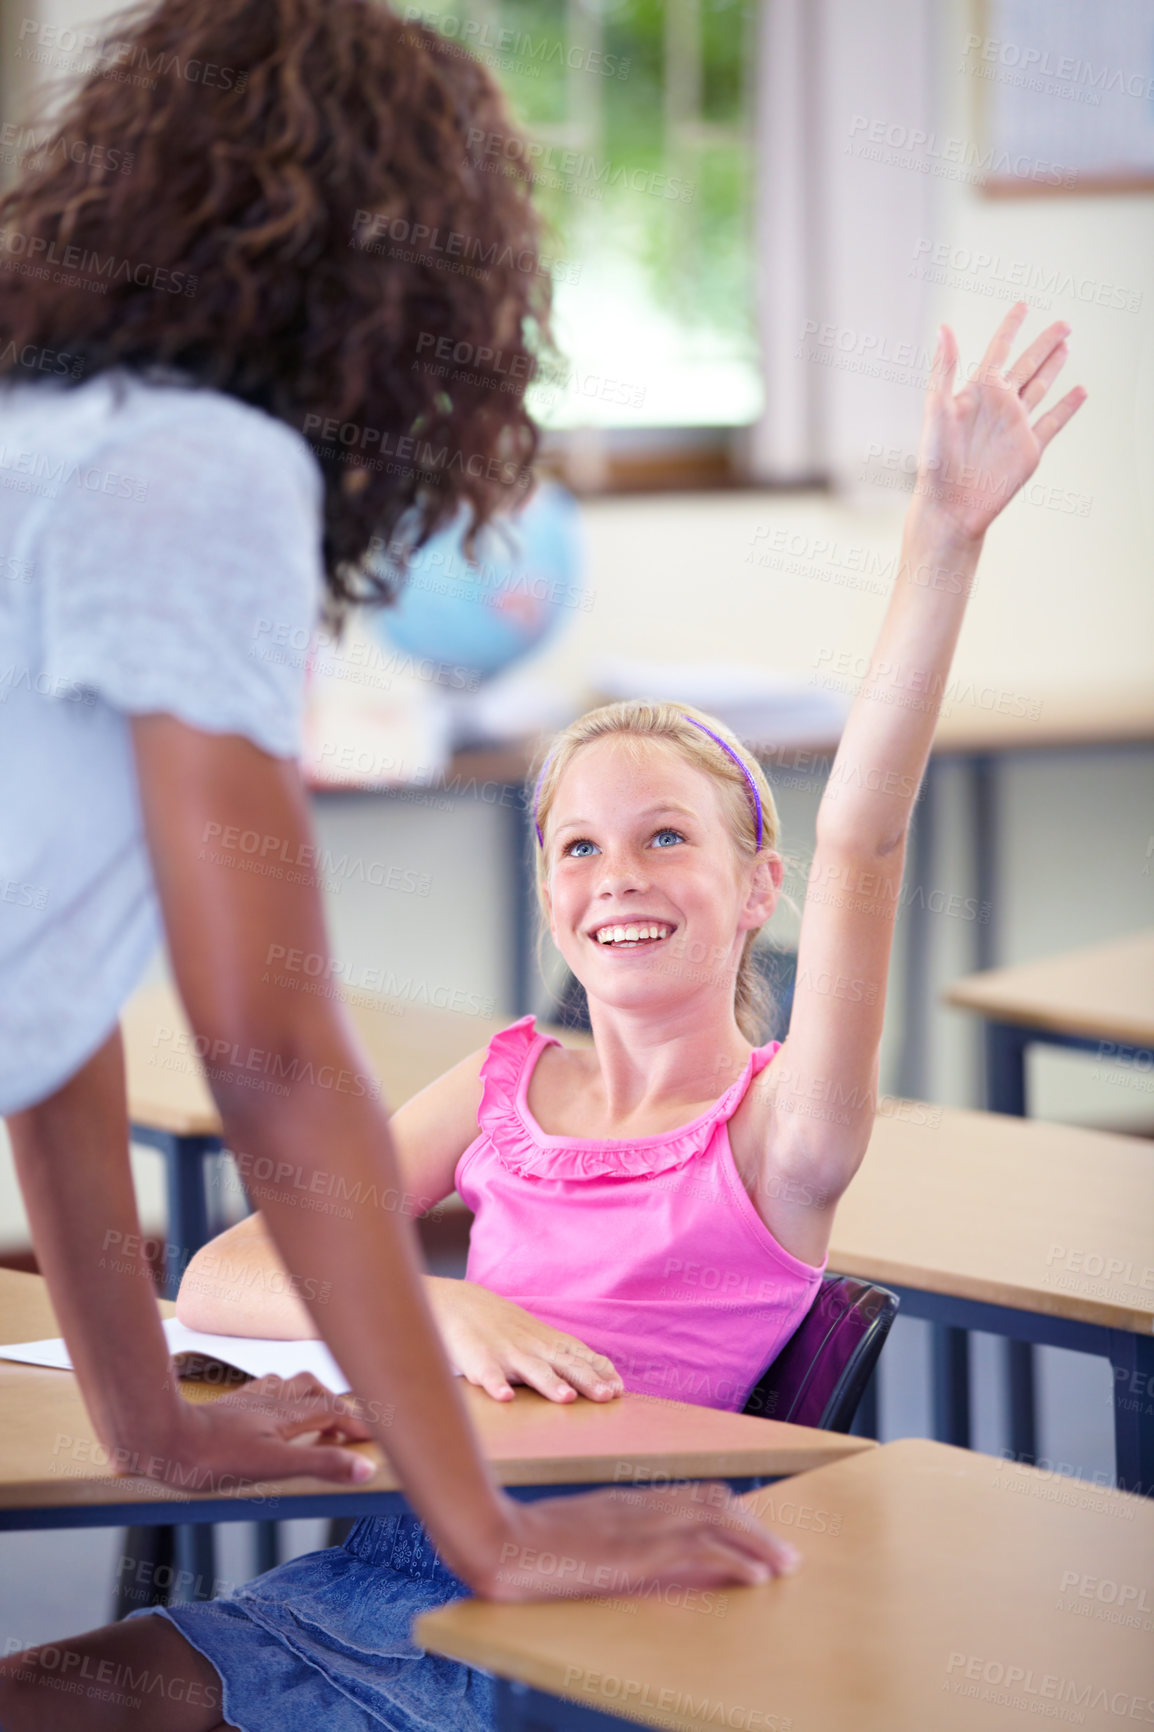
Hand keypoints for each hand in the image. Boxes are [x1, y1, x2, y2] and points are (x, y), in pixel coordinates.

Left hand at [125, 1372, 376, 1489]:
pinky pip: (263, 1390)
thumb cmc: (214, 1457)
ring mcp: (248, 1400)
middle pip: (314, 1389)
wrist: (164, 1438)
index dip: (355, 1422)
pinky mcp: (229, 1405)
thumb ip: (321, 1465)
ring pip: (288, 1386)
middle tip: (345, 1426)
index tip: (372, 1436)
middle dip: (335, 1403)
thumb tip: (364, 1468)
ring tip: (312, 1416)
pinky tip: (268, 1411)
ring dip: (307, 1396)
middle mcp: (271, 1399)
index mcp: (288, 1414)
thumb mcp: (275, 1467)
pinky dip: (278, 1396)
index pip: (333, 1411)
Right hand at [429, 1278, 623, 1403]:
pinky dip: (495, 1384)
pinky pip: (487, 1374)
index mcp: (548, 1343)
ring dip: (549, 1383)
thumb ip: (566, 1356)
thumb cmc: (505, 1327)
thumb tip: (604, 1377)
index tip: (619, 1389)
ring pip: (531, 1370)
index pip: (580, 1357)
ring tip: (565, 1398)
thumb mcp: (539, 1337)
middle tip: (606, 1396)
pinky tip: (504, 1398)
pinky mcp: (478, 1359)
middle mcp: (532, 1347)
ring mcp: (506, 1353)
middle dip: (586, 1380)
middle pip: (564, 1365)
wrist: (459, 1303)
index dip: (600, 1372)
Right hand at [474, 1482, 800, 1601]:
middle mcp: (640, 1505)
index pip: (694, 1496)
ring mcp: (640, 1525)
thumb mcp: (574, 1534)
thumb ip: (606, 1536)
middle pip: (715, 1504)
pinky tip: (755, 1577)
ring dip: (757, 1544)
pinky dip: (734, 1561)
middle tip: (785, 1553)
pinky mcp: (637, 1551)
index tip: (756, 1531)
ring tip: (783, 1565)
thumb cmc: (525, 1543)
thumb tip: (629, 1556)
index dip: (732, 1513)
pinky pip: (699, 1550)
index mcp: (626, 1501)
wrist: (500, 1538)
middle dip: (755, 1528)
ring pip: (717, 1523)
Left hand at [914, 302, 1086, 542]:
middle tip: (1063, 324)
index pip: (1000, 349)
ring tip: (1066, 348)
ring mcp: (1016, 425)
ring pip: (1041, 388)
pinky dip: (1067, 407)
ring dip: (1054, 368)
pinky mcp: (1030, 449)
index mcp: (978, 391)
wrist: (951, 505)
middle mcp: (1000, 405)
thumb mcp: (936, 408)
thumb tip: (944, 328)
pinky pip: (1053, 422)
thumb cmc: (935, 461)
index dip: (1012, 327)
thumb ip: (944, 368)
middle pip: (1028, 364)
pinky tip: (1079, 393)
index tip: (1023, 306)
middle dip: (1045, 343)